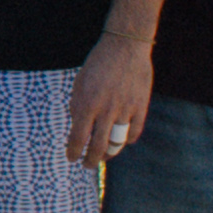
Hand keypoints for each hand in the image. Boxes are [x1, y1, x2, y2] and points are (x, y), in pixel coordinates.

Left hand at [66, 32, 153, 168]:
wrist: (124, 47)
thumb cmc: (98, 64)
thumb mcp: (79, 83)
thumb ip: (77, 106)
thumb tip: (77, 128)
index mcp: (87, 104)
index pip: (78, 138)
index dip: (73, 152)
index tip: (71, 158)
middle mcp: (106, 111)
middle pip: (98, 147)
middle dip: (91, 161)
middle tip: (87, 165)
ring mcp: (126, 110)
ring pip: (117, 143)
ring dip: (109, 154)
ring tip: (104, 157)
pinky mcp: (141, 107)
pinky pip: (135, 132)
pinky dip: (128, 140)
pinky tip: (122, 142)